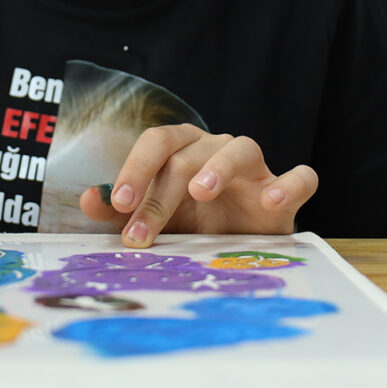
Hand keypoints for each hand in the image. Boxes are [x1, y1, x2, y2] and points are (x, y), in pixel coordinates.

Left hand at [78, 124, 317, 247]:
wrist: (244, 244)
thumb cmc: (195, 222)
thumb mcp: (155, 218)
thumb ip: (121, 209)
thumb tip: (87, 200)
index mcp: (182, 148)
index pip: (155, 143)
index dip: (134, 169)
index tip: (118, 204)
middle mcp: (216, 148)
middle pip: (187, 155)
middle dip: (160, 194)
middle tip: (142, 232)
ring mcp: (254, 167)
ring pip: (241, 147)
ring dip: (219, 166)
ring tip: (201, 191)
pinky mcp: (286, 191)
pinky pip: (299, 176)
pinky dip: (290, 182)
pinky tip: (272, 200)